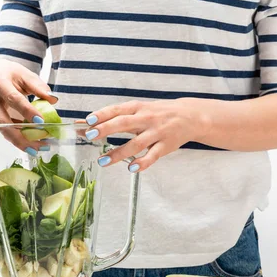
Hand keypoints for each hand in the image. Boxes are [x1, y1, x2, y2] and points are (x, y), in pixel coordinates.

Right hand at [0, 59, 56, 154]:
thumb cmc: (10, 75)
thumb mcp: (25, 75)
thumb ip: (39, 87)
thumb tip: (53, 100)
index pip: (13, 98)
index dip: (26, 111)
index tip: (41, 122)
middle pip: (3, 121)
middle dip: (21, 137)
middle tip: (39, 147)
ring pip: (2, 129)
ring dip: (20, 140)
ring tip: (37, 147)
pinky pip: (0, 129)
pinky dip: (14, 135)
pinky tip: (26, 139)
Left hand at [83, 99, 205, 171]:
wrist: (190, 116)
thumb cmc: (158, 113)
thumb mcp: (139, 110)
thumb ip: (116, 118)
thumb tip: (87, 125)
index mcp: (138, 108)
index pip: (117, 110)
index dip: (102, 114)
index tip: (87, 120)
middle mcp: (146, 118)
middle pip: (124, 123)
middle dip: (107, 129)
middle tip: (91, 135)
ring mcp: (156, 133)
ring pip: (135, 143)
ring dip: (118, 153)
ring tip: (102, 161)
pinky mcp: (165, 146)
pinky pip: (152, 156)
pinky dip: (142, 163)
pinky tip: (131, 168)